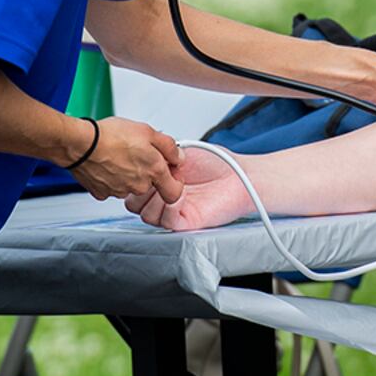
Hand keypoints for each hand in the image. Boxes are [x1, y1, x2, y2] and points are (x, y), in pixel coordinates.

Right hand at [66, 117, 183, 202]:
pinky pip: (111, 187)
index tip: (169, 172)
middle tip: (136, 152)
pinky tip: (106, 163)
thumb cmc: (111, 136)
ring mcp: (120, 191)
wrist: (81, 143)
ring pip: (129, 185)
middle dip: (146, 170)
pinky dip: (110, 177)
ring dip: (127, 173)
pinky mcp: (102, 193)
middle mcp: (139, 186)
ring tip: (117, 154)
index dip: (174, 182)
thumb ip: (169, 147)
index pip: (175, 193)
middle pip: (150, 184)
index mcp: (154, 171)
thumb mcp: (148, 131)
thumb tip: (178, 157)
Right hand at [125, 147, 255, 230]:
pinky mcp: (185, 223)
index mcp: (160, 181)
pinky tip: (182, 195)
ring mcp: (173, 212)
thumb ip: (161, 155)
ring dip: (156, 198)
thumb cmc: (218, 163)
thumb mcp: (182, 152)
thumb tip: (145, 156)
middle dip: (142, 188)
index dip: (137, 175)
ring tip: (174, 185)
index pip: (134, 185)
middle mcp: (164, 198)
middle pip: (134, 204)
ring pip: (146, 215)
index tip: (147, 163)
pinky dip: (170, 207)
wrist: (240, 175)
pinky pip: (166, 222)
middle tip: (158, 176)